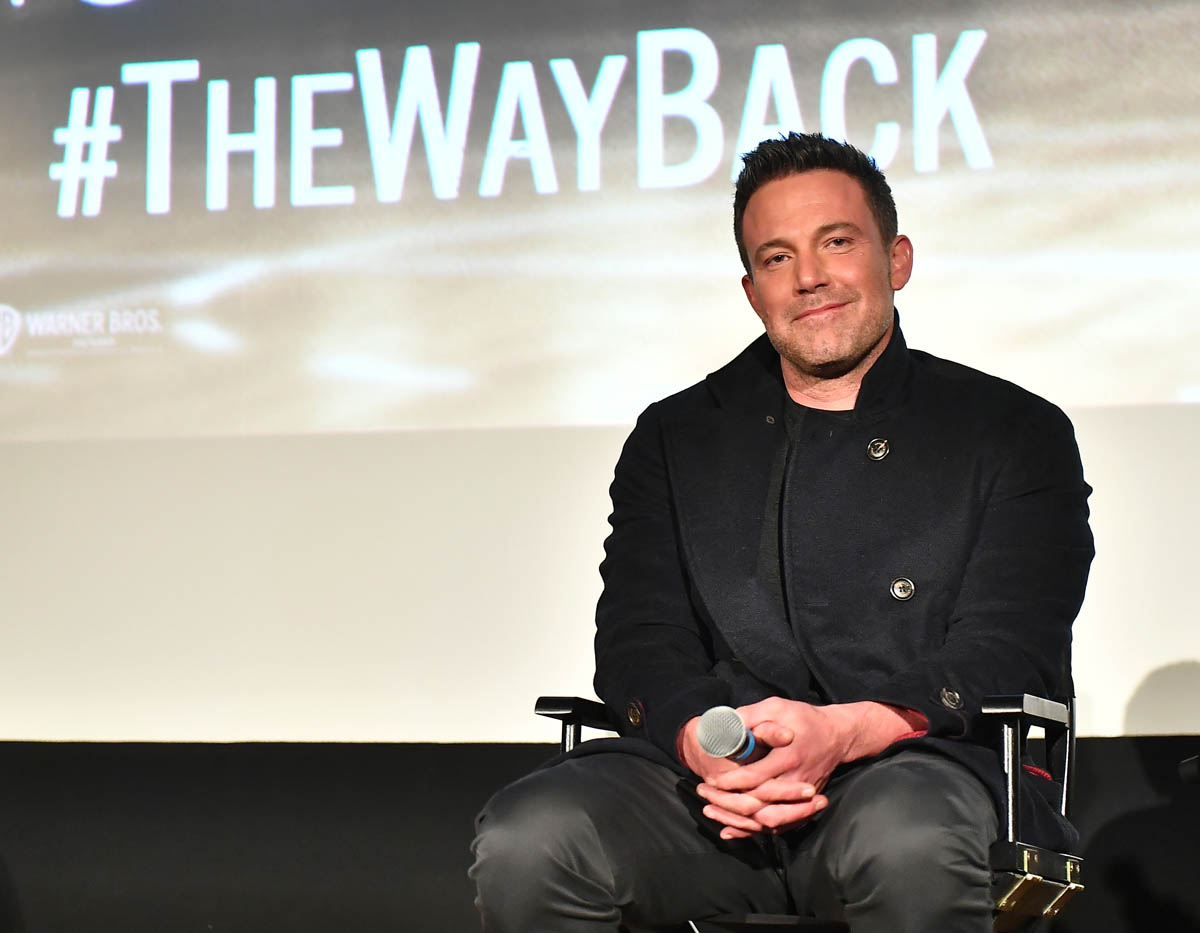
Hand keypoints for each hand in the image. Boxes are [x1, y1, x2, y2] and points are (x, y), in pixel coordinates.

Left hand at [689, 698, 923, 838]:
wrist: (837, 737)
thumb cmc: (804, 719)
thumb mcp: (777, 707)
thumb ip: (752, 715)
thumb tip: (726, 723)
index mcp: (788, 757)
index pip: (756, 777)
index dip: (731, 782)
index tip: (711, 780)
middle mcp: (795, 782)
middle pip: (759, 804)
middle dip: (727, 803)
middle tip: (703, 793)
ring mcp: (800, 798)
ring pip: (766, 820)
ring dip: (736, 821)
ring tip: (710, 811)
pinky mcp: (802, 806)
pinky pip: (777, 826)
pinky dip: (752, 831)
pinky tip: (730, 830)